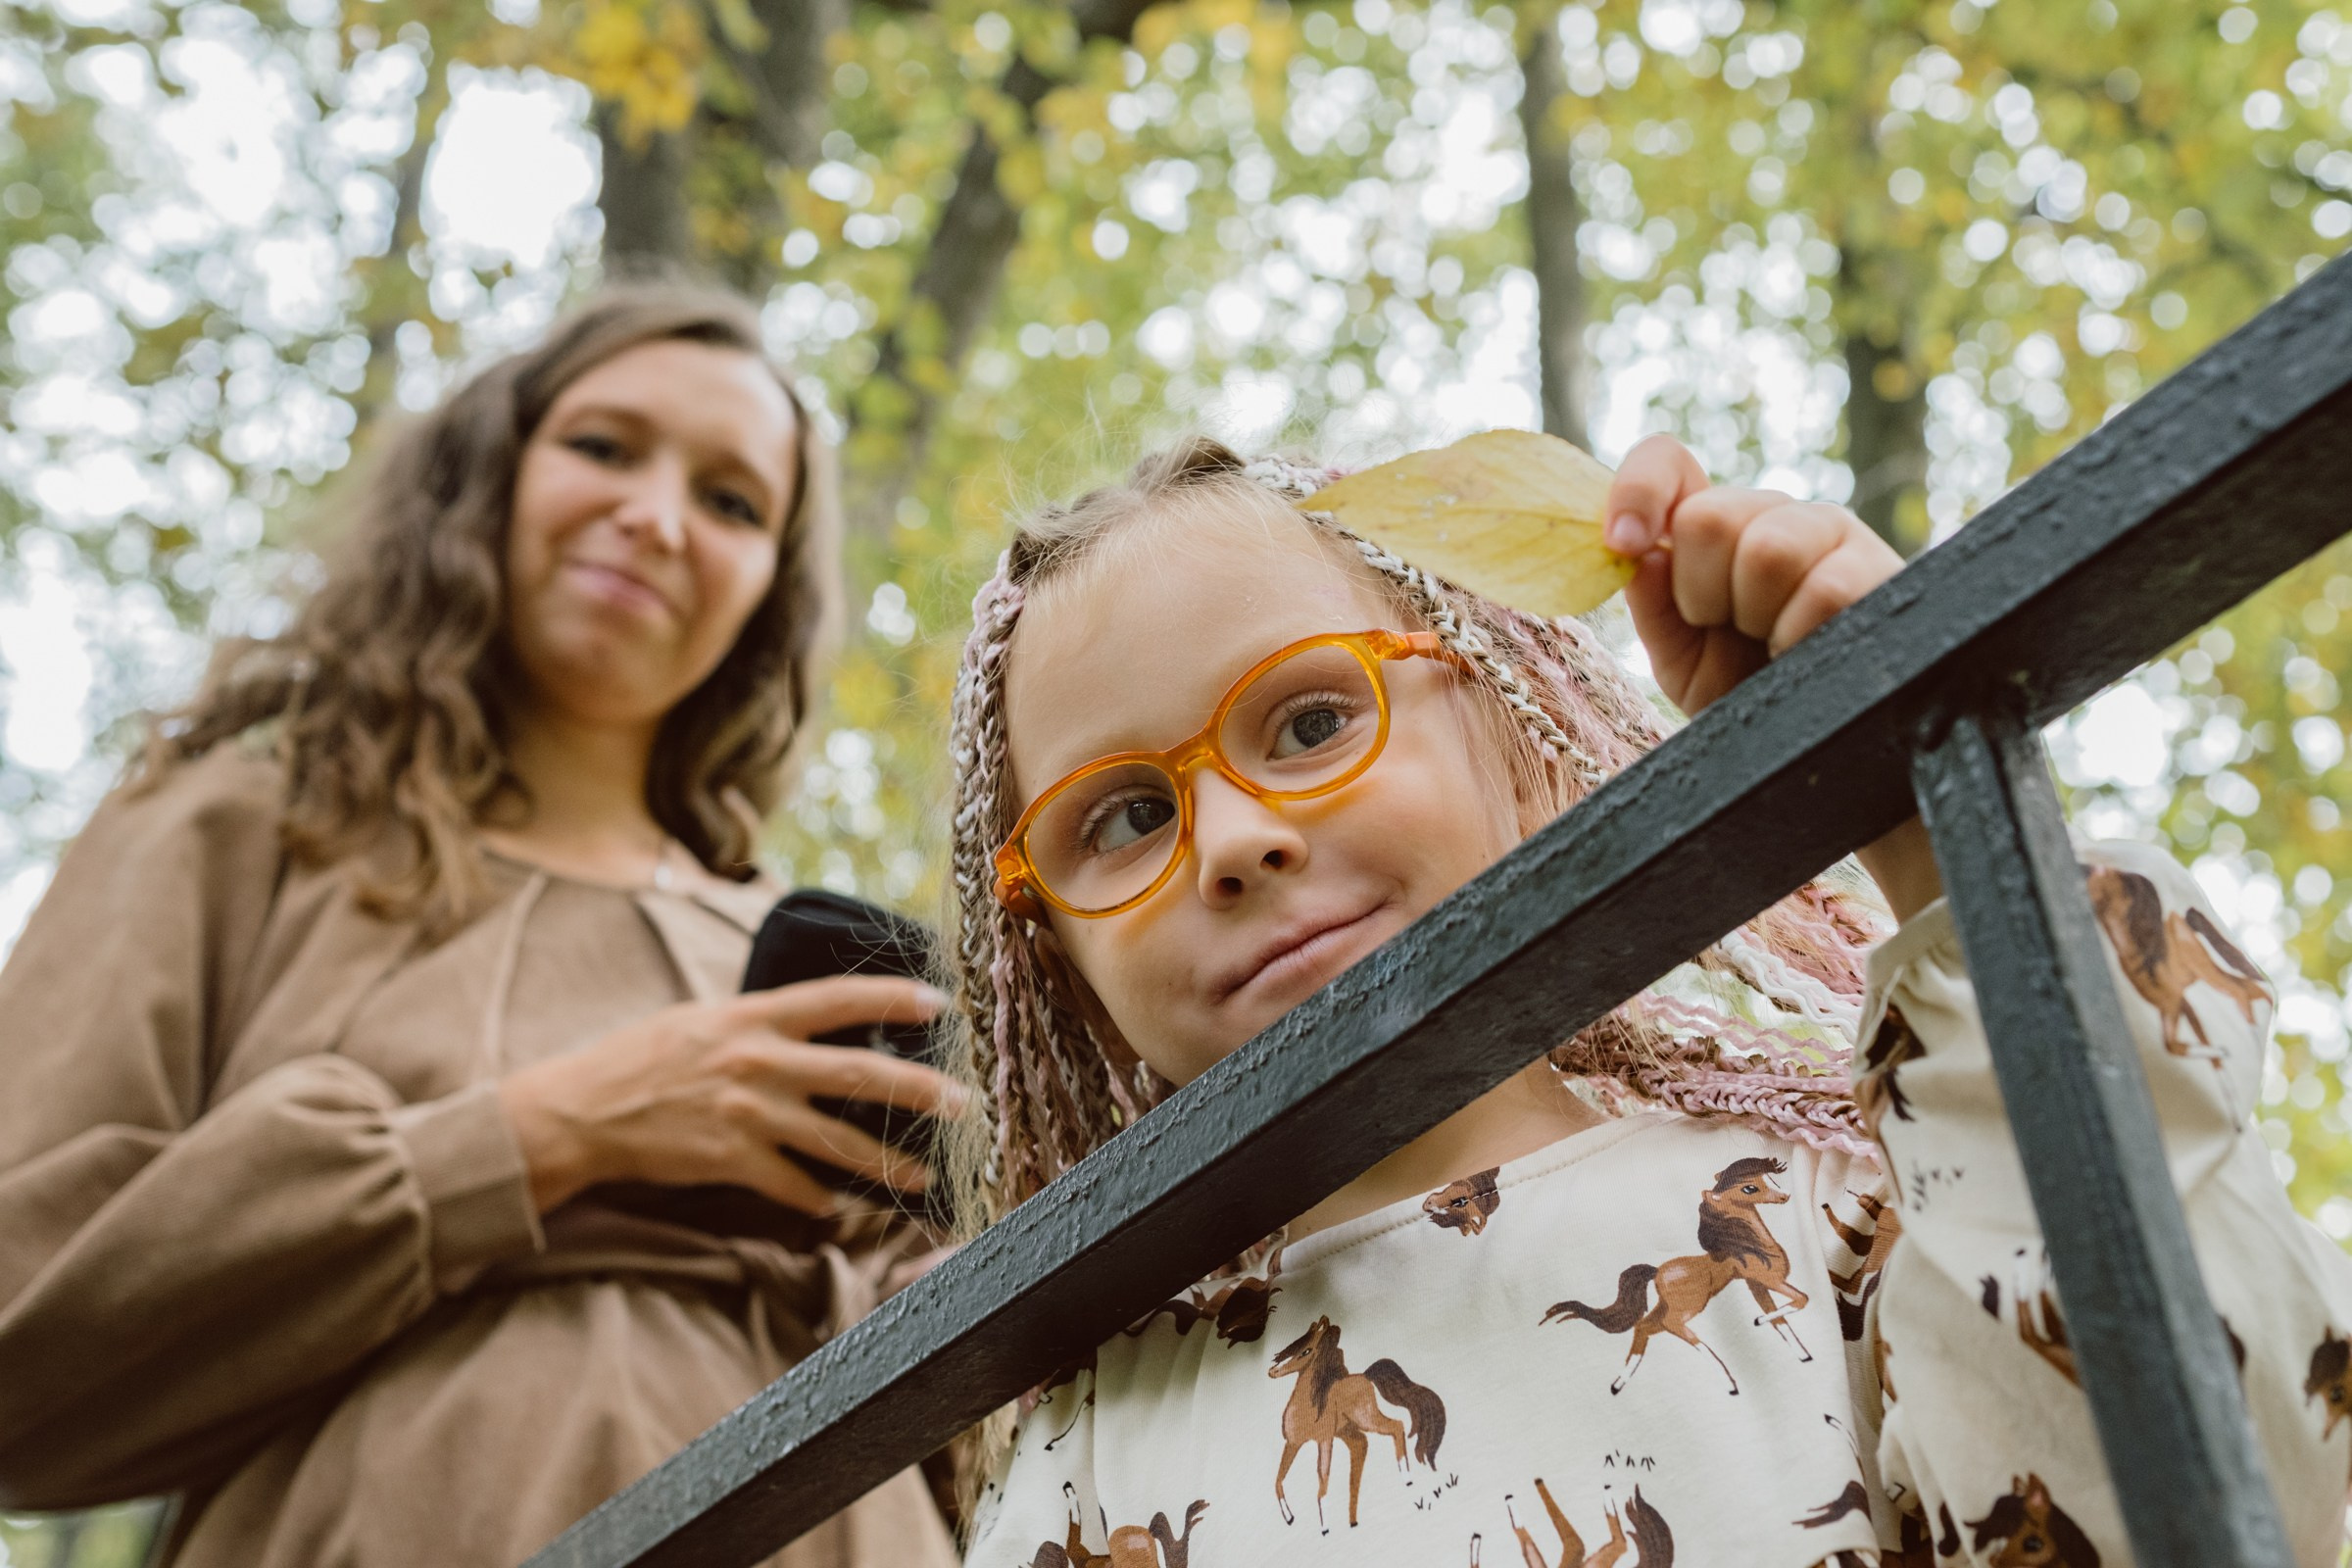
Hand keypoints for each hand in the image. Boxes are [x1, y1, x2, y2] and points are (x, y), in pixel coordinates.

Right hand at [497, 976, 961, 1215]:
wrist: (580, 1111)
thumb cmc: (640, 1059)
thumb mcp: (702, 1020)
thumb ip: (758, 1023)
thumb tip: (810, 1022)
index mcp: (754, 1017)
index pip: (839, 1000)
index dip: (893, 1000)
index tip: (940, 1005)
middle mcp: (759, 1061)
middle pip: (859, 1074)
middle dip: (918, 1091)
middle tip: (963, 1103)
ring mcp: (748, 1114)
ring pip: (837, 1142)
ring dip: (886, 1163)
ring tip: (923, 1178)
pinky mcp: (732, 1161)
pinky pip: (793, 1185)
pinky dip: (818, 1200)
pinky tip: (839, 1209)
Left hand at [1606, 434, 1902, 716]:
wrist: (1814, 745)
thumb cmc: (1745, 693)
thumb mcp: (1683, 659)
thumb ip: (1655, 606)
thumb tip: (1640, 554)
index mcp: (1714, 525)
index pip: (1669, 463)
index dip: (1638, 490)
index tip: (1622, 543)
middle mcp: (1770, 514)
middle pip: (1708, 517)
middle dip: (1702, 592)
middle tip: (1730, 630)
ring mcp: (1827, 532)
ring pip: (1767, 548)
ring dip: (1756, 614)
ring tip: (1772, 643)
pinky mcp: (1877, 566)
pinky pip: (1823, 590)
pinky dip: (1799, 637)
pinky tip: (1806, 652)